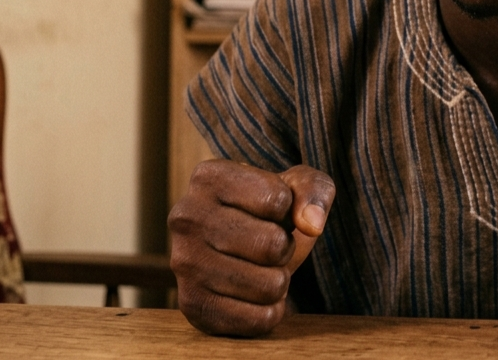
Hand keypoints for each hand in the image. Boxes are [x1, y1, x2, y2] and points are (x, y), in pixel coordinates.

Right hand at [168, 160, 335, 335]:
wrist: (236, 246)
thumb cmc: (269, 209)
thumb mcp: (297, 184)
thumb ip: (314, 190)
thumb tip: (312, 224)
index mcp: (208, 177)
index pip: (277, 200)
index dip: (289, 209)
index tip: (271, 210)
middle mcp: (186, 217)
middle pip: (272, 245)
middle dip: (285, 248)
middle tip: (270, 245)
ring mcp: (184, 263)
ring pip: (269, 285)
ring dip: (280, 280)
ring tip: (261, 267)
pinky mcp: (192, 305)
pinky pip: (258, 320)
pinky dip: (270, 311)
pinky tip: (254, 295)